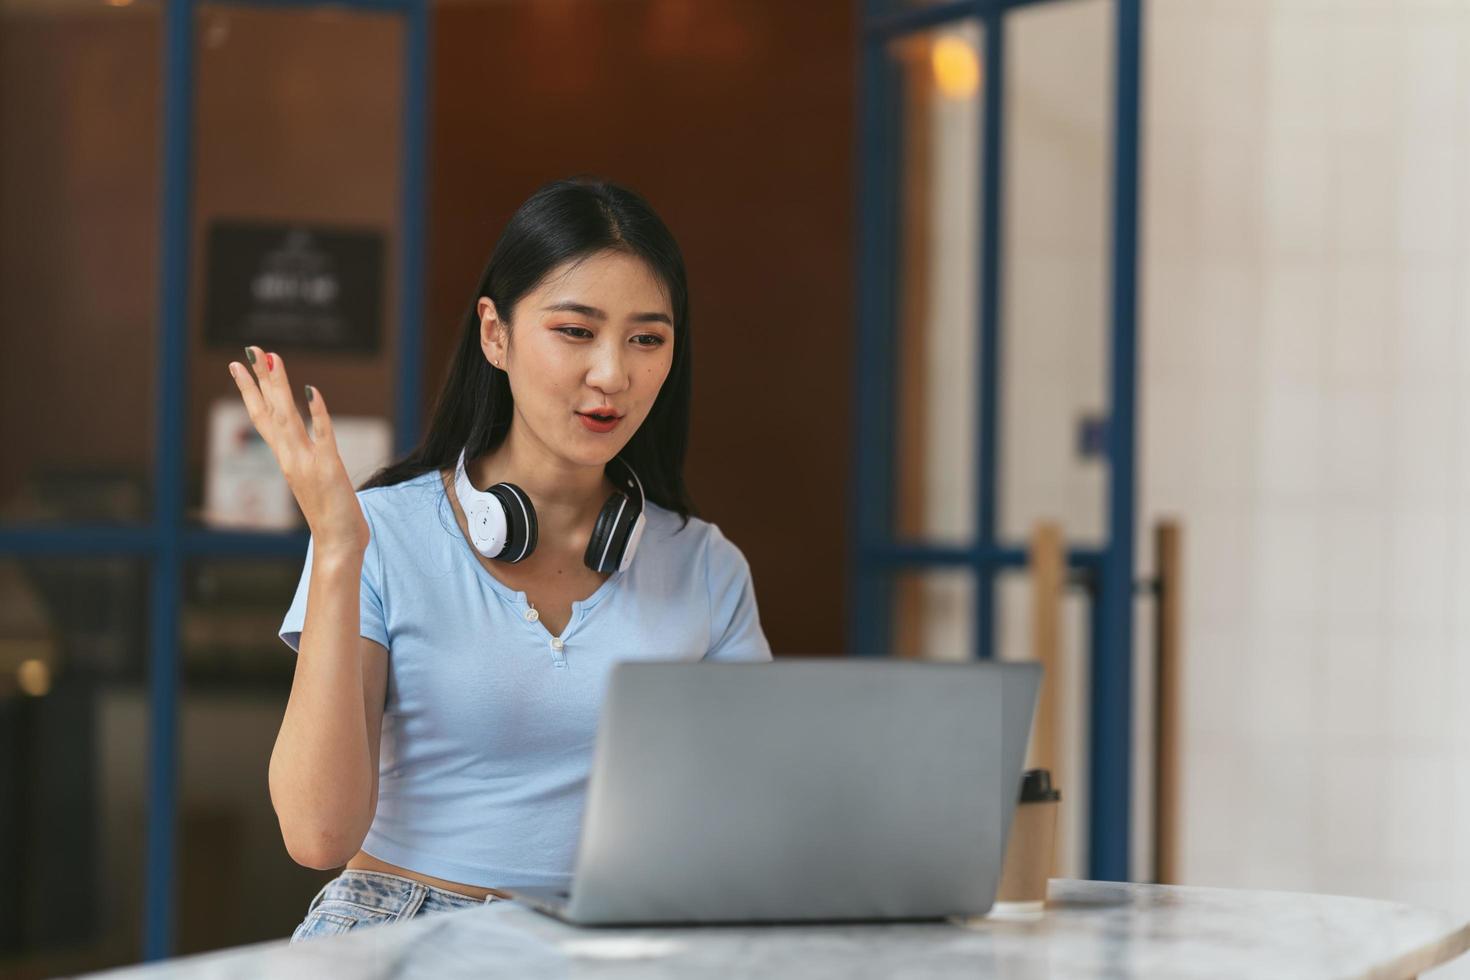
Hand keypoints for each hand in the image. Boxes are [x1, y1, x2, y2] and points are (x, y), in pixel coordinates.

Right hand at [228, 347, 369, 555]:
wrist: (337, 547)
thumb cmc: (331, 518)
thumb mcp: (316, 482)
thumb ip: (311, 462)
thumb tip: (310, 445)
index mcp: (287, 460)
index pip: (263, 419)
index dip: (251, 391)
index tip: (239, 366)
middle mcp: (291, 458)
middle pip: (270, 412)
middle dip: (259, 379)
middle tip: (250, 349)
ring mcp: (308, 463)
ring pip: (288, 418)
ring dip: (279, 387)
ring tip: (272, 358)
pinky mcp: (329, 468)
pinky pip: (322, 435)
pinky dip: (316, 413)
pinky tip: (312, 390)